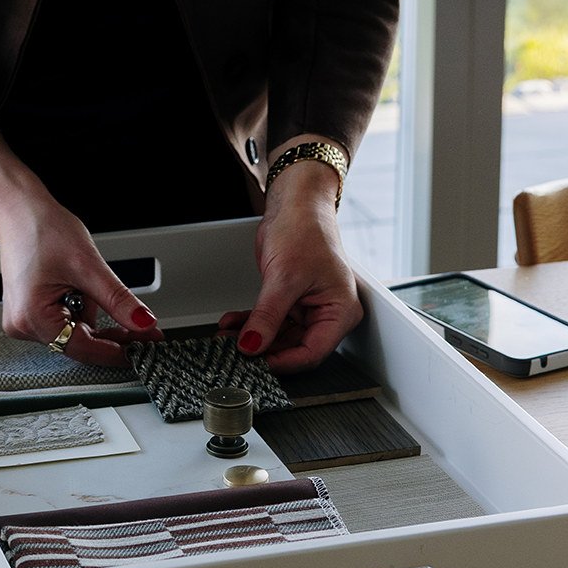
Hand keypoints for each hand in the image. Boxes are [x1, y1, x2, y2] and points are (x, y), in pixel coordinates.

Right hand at [0, 122, 161, 366]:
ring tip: (88, 281)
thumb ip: (118, 300)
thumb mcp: (88, 266)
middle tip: (143, 328)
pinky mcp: (29, 310)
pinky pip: (63, 319)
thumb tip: (143, 323)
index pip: (84, 348)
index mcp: (32, 318)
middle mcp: (22, 324)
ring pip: (73, 331)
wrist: (20, 208)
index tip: (144, 348)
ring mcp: (23, 318)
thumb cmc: (42, 229)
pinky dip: (80, 308)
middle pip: (79, 343)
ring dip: (92, 314)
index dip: (119, 349)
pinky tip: (81, 287)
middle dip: (109, 332)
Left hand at [218, 162, 361, 371]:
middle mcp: (327, 313)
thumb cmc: (306, 230)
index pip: (313, 352)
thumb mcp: (284, 278)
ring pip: (278, 336)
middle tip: (235, 353)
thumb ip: (267, 316)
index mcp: (341, 311)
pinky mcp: (290, 301)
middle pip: (294, 347)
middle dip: (262, 349)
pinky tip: (231, 325)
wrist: (296, 204)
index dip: (283, 361)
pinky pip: (269, 320)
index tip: (257, 363)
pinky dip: (250, 323)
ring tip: (226, 339)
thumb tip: (252, 345)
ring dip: (252, 337)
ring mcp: (308, 308)